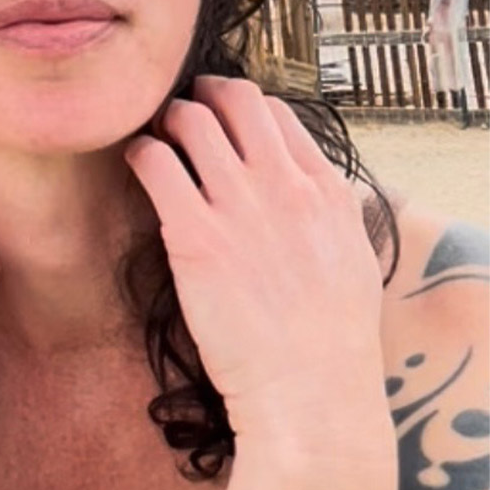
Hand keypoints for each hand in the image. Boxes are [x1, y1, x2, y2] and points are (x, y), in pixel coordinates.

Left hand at [123, 76, 388, 448]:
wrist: (308, 394)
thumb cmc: (330, 343)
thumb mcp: (353, 261)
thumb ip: (332, 215)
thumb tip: (318, 192)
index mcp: (326, 190)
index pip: (278, 113)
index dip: (243, 109)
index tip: (223, 121)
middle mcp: (284, 185)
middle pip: (235, 99)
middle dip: (202, 95)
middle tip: (182, 113)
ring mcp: (239, 206)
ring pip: (190, 119)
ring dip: (166, 121)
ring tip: (155, 139)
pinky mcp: (194, 234)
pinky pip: (155, 161)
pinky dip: (139, 153)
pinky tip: (136, 165)